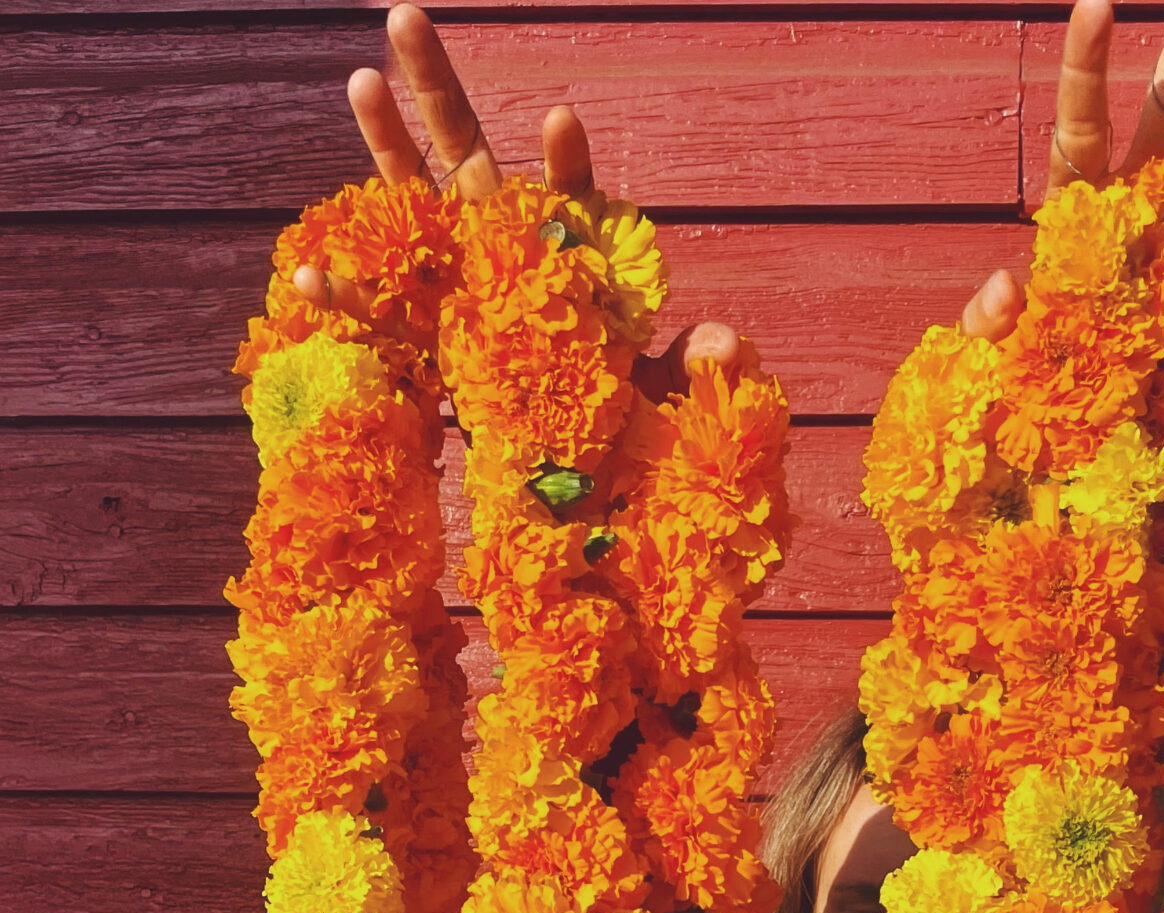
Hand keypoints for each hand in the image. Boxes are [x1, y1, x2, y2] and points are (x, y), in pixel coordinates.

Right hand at [295, 3, 738, 395]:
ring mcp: (463, 289)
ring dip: (385, 147)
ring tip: (359, 79)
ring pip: (415, 204)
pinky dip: (349, 296)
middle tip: (407, 12)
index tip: (560, 120)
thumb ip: (697, 365)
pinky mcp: (435, 341)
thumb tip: (720, 346)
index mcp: (571, 259)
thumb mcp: (673, 398)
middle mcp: (509, 255)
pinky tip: (311, 272)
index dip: (565, 162)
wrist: (589, 484)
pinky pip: (386, 313)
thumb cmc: (634, 429)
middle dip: (438, 89)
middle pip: (469, 158)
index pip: (571, 198)